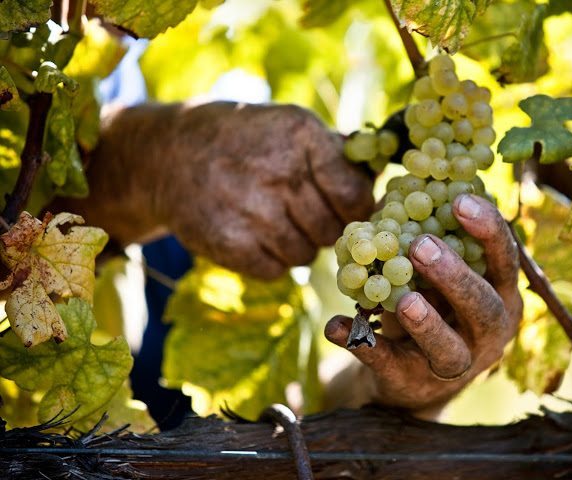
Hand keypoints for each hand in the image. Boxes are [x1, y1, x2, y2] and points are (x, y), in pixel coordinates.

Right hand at [57, 102, 374, 278]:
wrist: (169, 156)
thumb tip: (382, 180)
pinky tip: (251, 235)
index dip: (356, 210)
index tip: (345, 209)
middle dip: (324, 229)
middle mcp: (279, 173)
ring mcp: (252, 211)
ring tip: (272, 221)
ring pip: (305, 256)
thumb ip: (338, 154)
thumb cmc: (245, 142)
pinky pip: (275, 272)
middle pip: (332, 232)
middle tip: (302, 214)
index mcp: (302, 138)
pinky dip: (269, 261)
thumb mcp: (291, 127)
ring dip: (296, 246)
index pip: (356, 197)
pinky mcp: (229, 243)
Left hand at [324, 194, 521, 414]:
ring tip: (404, 300)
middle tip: (422, 247)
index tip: (460, 199)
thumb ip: (427, 234)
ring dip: (426, 323)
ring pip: (448, 349)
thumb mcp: (435, 270)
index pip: (505, 259)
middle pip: (483, 306)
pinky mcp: (414, 383)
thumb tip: (398, 185)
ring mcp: (456, 364)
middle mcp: (489, 331)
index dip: (488, 230)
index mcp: (500, 293)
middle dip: (456, 276)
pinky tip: (336, 325)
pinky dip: (364, 346)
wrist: (414, 374)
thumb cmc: (434, 302)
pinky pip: (391, 365)